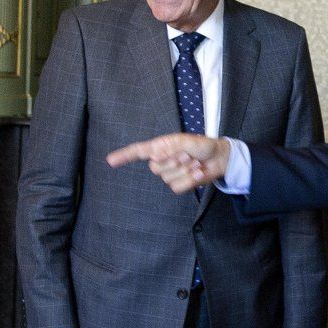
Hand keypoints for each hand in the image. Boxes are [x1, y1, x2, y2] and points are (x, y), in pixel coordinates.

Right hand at [107, 133, 230, 193]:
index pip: (138, 152)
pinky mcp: (179, 184)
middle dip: (174, 161)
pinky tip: (198, 172)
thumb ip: (170, 147)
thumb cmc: (201, 145)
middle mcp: (162, 160)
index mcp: (160, 147)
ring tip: (195, 162)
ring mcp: (170, 173)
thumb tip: (154, 155)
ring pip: (168, 178)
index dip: (123, 156)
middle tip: (188, 155)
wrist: (218, 158)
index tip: (110, 160)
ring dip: (185, 170)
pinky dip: (190, 180)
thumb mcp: (186, 141)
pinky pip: (178, 187)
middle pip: (156, 168)